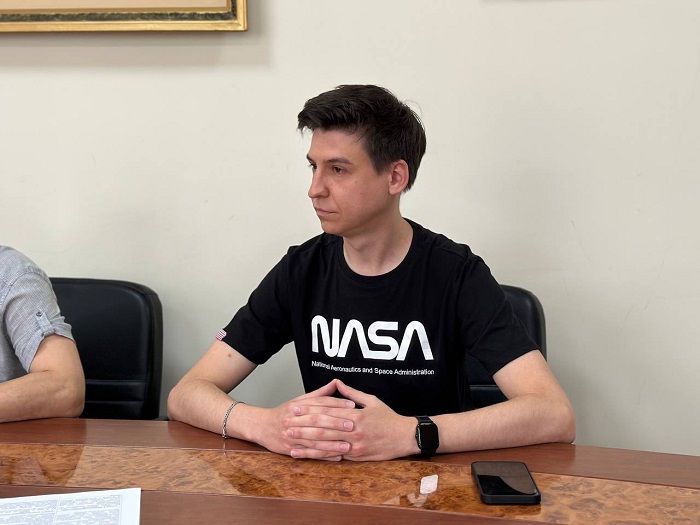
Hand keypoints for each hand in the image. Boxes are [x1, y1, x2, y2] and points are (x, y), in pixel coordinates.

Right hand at [253, 380, 355, 460]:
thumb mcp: (299, 401)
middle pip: (317, 421)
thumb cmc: (283, 413)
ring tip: (347, 445)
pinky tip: (337, 457)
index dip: (336, 404)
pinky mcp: (290, 449)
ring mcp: (292, 436)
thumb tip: (336, 382)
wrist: (261, 426)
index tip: (352, 405)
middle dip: (335, 423)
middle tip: (352, 425)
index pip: (319, 404)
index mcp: (298, 406)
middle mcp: (294, 420)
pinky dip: (324, 456)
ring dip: (332, 444)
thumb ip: (319, 394)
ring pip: (314, 440)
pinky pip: (309, 453)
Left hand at [285, 379, 416, 460]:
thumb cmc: (388, 417)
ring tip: (290, 441)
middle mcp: (352, 431)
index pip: (327, 412)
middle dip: (302, 426)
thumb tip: (337, 382)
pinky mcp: (355, 458)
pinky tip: (306, 455)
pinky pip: (333, 457)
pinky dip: (318, 456)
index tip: (294, 408)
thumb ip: (352, 393)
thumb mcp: (372, 400)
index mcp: (355, 415)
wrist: (405, 437)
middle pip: (322, 428)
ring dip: (305, 443)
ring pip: (325, 445)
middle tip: (285, 424)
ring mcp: (353, 446)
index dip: (308, 410)